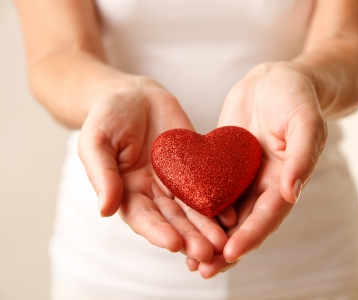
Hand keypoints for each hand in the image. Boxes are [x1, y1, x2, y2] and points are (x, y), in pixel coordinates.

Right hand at [78, 77, 228, 263]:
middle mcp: (153, 193)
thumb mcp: (96, 141)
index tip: (174, 244)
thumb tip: (105, 210)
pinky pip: (208, 184)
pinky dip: (219, 200)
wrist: (133, 95)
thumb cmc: (107, 116)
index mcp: (127, 192)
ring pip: (193, 209)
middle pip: (173, 220)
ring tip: (224, 242)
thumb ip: (101, 174)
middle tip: (207, 253)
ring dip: (207, 227)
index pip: (143, 218)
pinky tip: (232, 214)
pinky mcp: (194, 167)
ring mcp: (176, 181)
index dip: (158, 232)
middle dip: (189, 238)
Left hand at [188, 62, 327, 276]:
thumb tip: (292, 192)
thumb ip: (302, 155)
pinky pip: (209, 188)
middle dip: (225, 248)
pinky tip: (179, 221)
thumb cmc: (296, 96)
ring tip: (188, 260)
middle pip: (245, 223)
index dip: (251, 235)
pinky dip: (197, 208)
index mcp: (286, 179)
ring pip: (225, 213)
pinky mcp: (223, 164)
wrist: (275, 79)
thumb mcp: (304, 120)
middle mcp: (264, 184)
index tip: (231, 253)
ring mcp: (242, 175)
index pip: (269, 214)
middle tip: (203, 269)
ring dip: (209, 236)